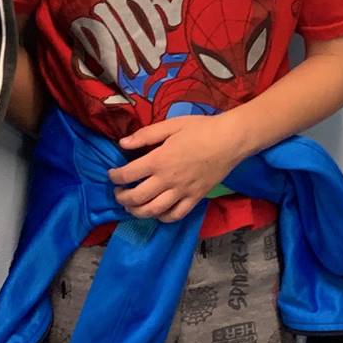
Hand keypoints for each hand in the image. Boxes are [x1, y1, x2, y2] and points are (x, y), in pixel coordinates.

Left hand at [112, 114, 245, 221]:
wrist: (230, 140)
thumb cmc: (201, 129)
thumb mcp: (172, 125)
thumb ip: (146, 135)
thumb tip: (122, 143)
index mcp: (159, 160)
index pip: (128, 174)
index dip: (115, 176)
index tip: (112, 174)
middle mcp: (167, 180)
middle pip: (137, 197)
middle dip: (122, 197)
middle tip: (119, 192)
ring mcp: (182, 192)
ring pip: (153, 211)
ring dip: (137, 211)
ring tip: (132, 206)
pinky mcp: (195, 198)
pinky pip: (175, 215)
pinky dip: (163, 218)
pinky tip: (157, 213)